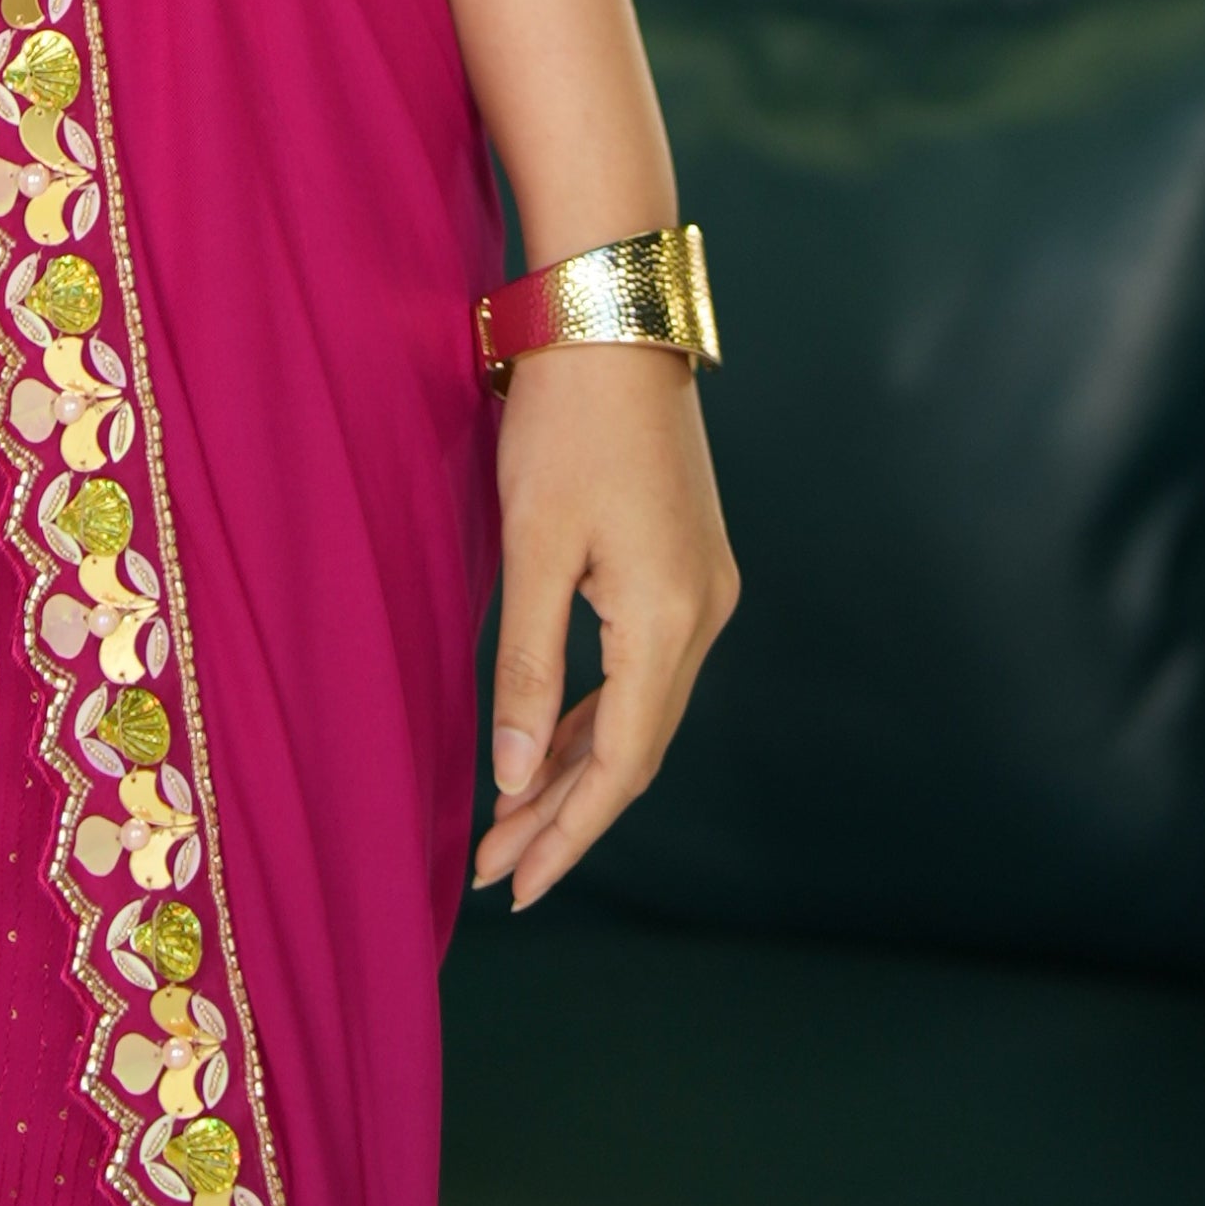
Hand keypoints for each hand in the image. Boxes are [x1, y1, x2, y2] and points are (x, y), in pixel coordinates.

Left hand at [468, 340, 736, 918]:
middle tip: (500, 873)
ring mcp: (704, 590)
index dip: (567, 832)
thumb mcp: (532, 545)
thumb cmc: (563, 423)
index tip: (515, 884)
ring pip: (642, 713)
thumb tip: (517, 776)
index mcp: (668, 619)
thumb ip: (528, 664)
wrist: (615, 321)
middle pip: (635, 750)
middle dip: (566, 815)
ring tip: (516, 826)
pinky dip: (600, 714)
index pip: (618, 763)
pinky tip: (558, 743)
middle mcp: (704, 616)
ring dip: (580, 768)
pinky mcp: (689, 566)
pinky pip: (645, 669)